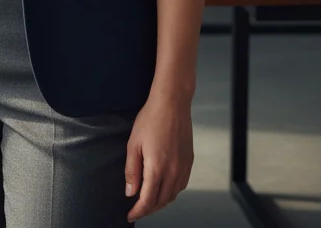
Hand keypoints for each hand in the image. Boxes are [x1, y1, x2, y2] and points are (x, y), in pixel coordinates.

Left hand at [124, 93, 193, 220]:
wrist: (172, 104)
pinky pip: (181, 186)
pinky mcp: (189, 163)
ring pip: (172, 196)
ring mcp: (184, 168)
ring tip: (148, 201)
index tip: (130, 215)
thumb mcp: (133, 144)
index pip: (148, 200)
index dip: (138, 211)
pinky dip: (171, 193)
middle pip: (161, 201)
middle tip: (137, 210)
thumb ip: (132, 170)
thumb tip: (131, 192)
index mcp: (157, 168)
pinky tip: (163, 188)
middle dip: (149, 209)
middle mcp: (173, 172)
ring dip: (160, 202)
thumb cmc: (151, 119)